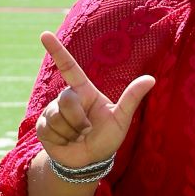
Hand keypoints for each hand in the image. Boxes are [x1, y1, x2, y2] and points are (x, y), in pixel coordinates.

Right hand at [35, 30, 154, 170]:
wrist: (90, 161)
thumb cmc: (107, 138)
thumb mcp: (121, 119)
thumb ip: (132, 98)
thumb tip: (151, 78)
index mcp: (84, 91)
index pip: (69, 68)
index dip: (57, 51)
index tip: (44, 34)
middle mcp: (67, 98)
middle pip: (67, 100)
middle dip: (79, 119)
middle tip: (87, 130)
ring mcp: (53, 111)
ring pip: (57, 117)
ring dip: (71, 132)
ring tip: (77, 136)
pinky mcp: (42, 126)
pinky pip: (49, 129)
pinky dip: (62, 140)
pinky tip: (66, 142)